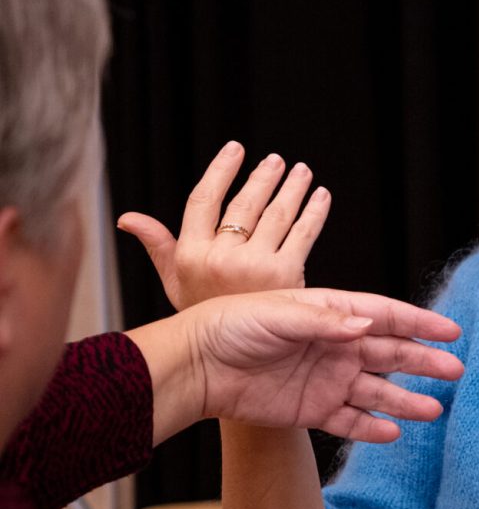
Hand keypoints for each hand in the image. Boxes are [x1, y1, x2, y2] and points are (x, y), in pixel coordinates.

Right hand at [117, 141, 328, 309]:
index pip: (204, 199)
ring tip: (301, 172)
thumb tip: (128, 218)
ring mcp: (255, 267)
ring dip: (293, 188)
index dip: (220, 170)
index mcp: (192, 254)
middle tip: (275, 161)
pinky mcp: (286, 276)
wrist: (228, 359)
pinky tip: (321, 197)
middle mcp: (222, 258)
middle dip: (263, 177)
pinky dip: (314, 212)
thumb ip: (157, 244)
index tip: (234, 149)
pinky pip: (303, 234)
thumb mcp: (175, 281)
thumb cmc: (204, 315)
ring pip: (277, 214)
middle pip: (245, 204)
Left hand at [130, 289, 463, 444]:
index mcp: (329, 313)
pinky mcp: (311, 411)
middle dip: (423, 362)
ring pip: (377, 392)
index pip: (384, 315)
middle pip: (389, 355)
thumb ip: (326, 321)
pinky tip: (394, 433)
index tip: (451, 331)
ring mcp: (325, 380)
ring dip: (405, 401)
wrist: (196, 365)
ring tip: (434, 410)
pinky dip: (370, 428)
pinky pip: (349, 422)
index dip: (418, 322)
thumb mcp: (279, 314)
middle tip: (455, 371)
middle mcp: (334, 347)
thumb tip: (371, 325)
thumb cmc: (231, 325)